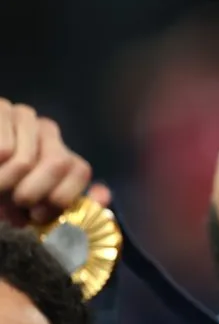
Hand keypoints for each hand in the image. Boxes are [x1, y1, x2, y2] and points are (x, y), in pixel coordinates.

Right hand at [0, 99, 109, 225]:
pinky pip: (4, 150)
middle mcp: (48, 130)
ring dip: (6, 186)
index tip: (38, 215)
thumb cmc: (5, 190)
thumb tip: (103, 195)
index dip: (61, 198)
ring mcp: (23, 116)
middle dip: (33, 194)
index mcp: (62, 152)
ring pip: (25, 161)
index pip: (80, 171)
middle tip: (15, 205)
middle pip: (58, 164)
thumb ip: (67, 203)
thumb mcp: (32, 202)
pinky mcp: (1, 107)